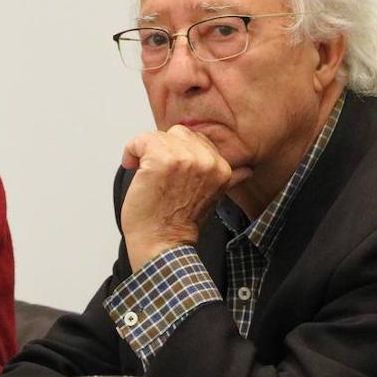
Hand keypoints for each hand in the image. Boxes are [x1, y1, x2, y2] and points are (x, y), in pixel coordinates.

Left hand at [120, 125, 235, 269]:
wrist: (163, 244)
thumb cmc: (179, 224)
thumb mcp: (212, 197)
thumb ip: (230, 179)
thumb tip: (246, 170)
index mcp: (222, 168)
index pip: (195, 139)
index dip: (176, 153)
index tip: (169, 172)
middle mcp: (207, 161)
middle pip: (177, 133)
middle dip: (162, 149)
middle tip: (155, 173)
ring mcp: (185, 159)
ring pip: (158, 136)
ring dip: (143, 152)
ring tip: (143, 173)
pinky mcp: (162, 160)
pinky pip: (141, 140)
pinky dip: (131, 151)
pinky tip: (132, 166)